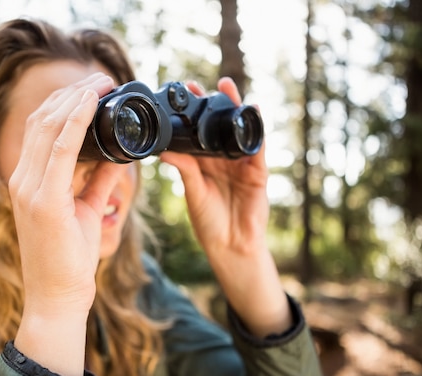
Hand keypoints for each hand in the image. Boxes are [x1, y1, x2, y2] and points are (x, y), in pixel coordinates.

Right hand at [9, 72, 123, 313]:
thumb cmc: (68, 260)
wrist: (56, 299)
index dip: (66, 102)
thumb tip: (117, 159)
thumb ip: (97, 182)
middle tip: (103, 78)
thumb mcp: (86, 212)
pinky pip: (60, 150)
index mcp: (28, 181)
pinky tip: (92, 103)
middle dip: (72, 93)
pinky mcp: (43, 200)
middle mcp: (22, 180)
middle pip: (42, 120)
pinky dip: (76, 121)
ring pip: (48, 127)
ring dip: (76, 99)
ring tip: (102, 82)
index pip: (41, 129)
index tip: (94, 87)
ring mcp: (28, 189)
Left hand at [160, 77, 268, 258]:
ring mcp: (241, 163)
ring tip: (227, 88)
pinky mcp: (257, 172)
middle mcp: (222, 159)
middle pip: (220, 125)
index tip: (183, 93)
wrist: (231, 245)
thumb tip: (164, 151)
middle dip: (215, 103)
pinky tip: (254, 110)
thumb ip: (184, 169)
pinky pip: (257, 146)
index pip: (198, 132)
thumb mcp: (193, 192)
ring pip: (239, 130)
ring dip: (236, 108)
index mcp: (203, 162)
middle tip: (205, 85)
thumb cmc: (209, 221)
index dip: (193, 113)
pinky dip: (256, 129)